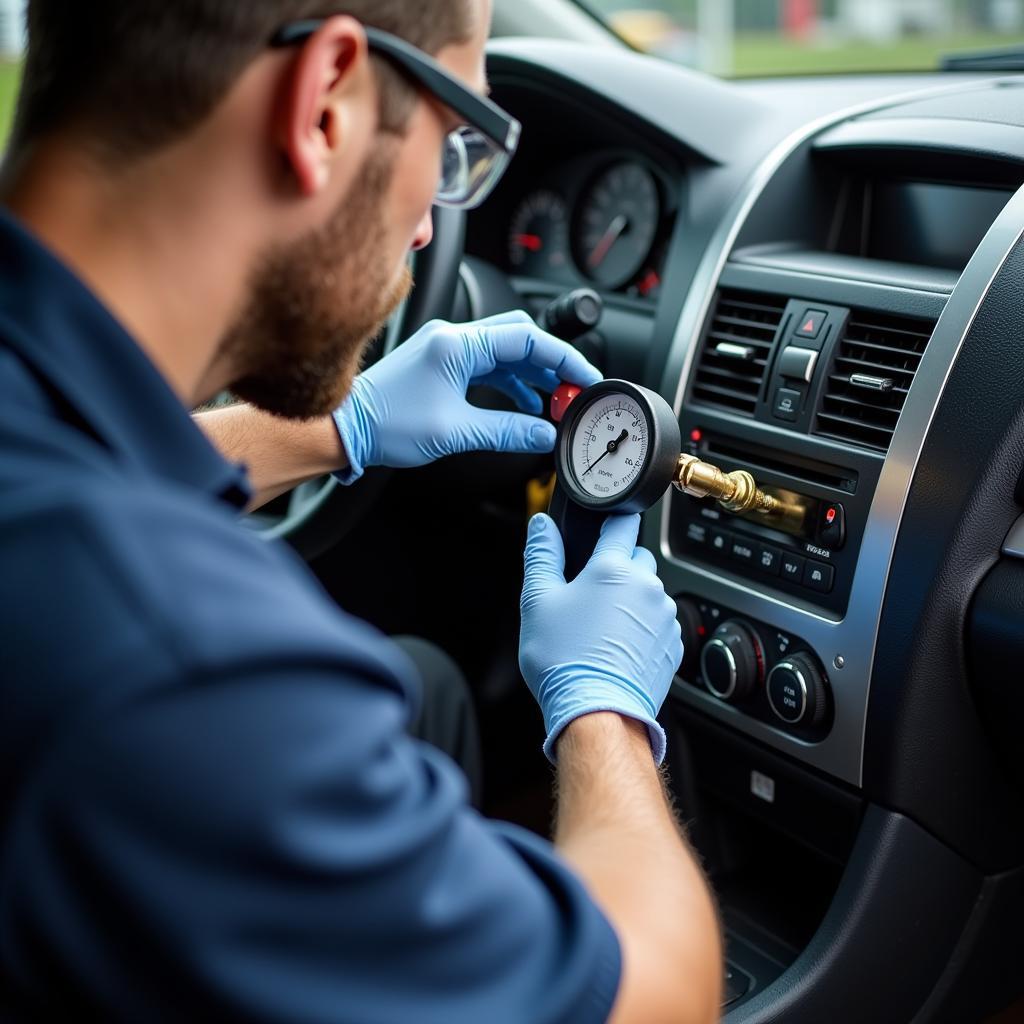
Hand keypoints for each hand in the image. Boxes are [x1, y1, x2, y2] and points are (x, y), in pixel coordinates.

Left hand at [333, 311, 601, 481]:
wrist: (343, 428)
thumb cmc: (386, 425)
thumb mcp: (456, 432)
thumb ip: (507, 431)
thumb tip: (545, 434)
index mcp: (457, 345)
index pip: (527, 339)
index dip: (563, 358)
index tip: (584, 378)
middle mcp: (452, 337)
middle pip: (519, 337)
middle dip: (551, 362)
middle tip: (573, 389)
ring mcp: (445, 347)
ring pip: (504, 351)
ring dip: (532, 373)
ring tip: (554, 400)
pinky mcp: (440, 362)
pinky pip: (486, 363)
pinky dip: (510, 380)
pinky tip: (524, 402)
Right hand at [519, 513, 682, 763]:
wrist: (597, 714)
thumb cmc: (565, 660)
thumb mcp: (538, 601)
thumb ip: (541, 555)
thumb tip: (541, 526)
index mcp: (614, 567)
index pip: (622, 522)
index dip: (609, 520)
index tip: (602, 525)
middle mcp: (647, 586)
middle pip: (635, 558)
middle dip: (614, 568)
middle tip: (587, 593)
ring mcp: (664, 616)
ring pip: (647, 592)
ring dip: (629, 600)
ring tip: (599, 627)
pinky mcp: (673, 644)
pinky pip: (657, 623)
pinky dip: (640, 628)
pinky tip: (615, 646)